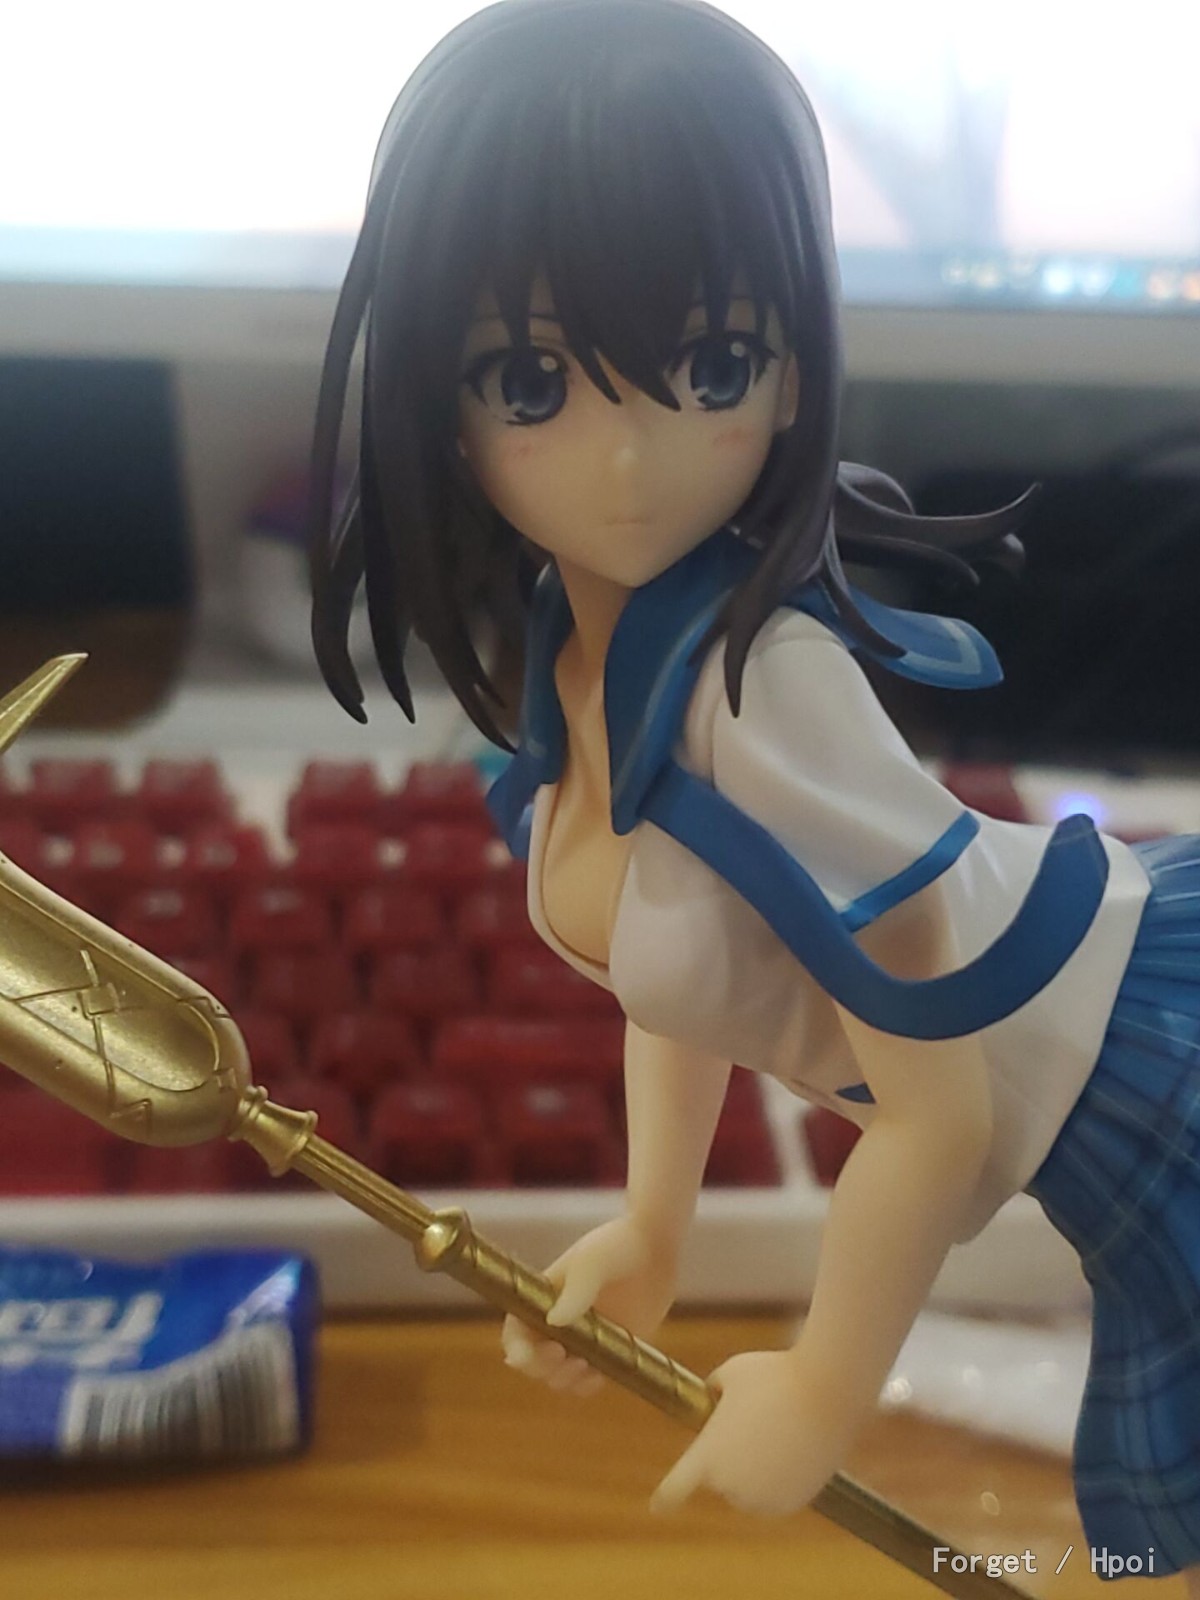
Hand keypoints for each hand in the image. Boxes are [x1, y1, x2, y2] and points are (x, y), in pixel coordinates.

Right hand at [501, 1215, 678, 1397]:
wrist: (656, 1246)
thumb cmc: (618, 1244)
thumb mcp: (594, 1262)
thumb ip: (577, 1291)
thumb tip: (555, 1322)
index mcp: (543, 1299)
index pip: (516, 1331)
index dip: (517, 1348)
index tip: (532, 1354)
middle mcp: (558, 1322)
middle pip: (533, 1361)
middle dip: (541, 1367)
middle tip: (561, 1355)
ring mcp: (584, 1338)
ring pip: (559, 1376)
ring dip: (564, 1380)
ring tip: (583, 1365)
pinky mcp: (609, 1350)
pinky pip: (589, 1380)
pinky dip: (587, 1385)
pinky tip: (598, 1374)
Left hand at [650, 1350, 849, 1514]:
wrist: (828, 1390)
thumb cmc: (775, 1373)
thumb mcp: (733, 1372)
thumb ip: (715, 1390)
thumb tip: (713, 1398)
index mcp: (707, 1454)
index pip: (676, 1488)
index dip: (665, 1498)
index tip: (656, 1507)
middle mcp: (730, 1484)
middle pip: (719, 1478)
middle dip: (729, 1455)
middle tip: (753, 1420)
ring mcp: (762, 1497)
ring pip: (748, 1489)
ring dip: (754, 1470)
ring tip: (777, 1429)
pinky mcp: (791, 1503)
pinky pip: (776, 1494)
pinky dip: (780, 1477)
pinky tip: (793, 1446)